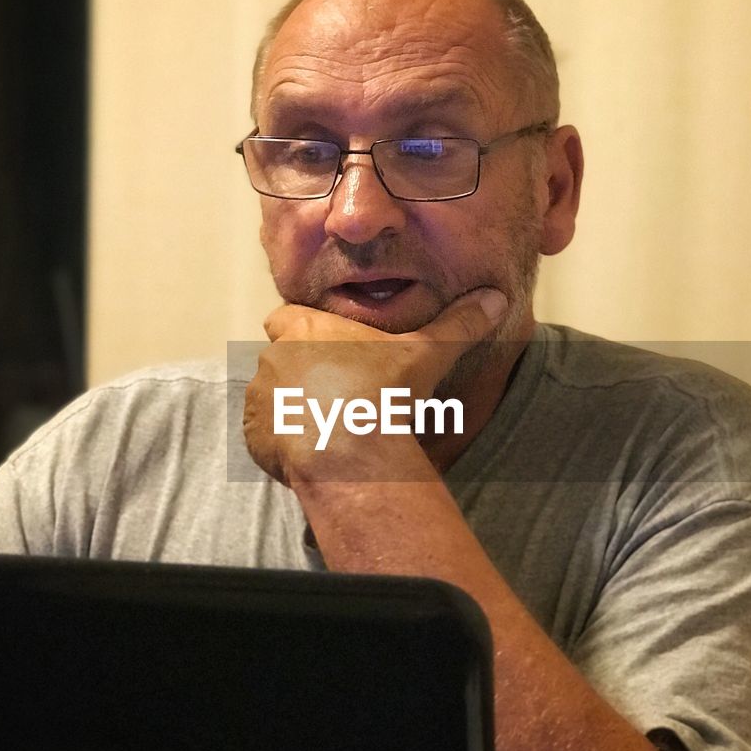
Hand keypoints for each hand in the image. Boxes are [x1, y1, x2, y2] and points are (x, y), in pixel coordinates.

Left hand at [243, 287, 507, 486]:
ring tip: (328, 428)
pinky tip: (316, 452)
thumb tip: (497, 298)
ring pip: (270, 398)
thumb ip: (458, 324)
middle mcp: (271, 360)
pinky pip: (264, 436)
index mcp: (303, 330)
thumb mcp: (427, 353)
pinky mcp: (253, 439)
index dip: (306, 331)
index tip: (331, 348)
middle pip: (279, 359)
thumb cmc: (382, 392)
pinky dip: (283, 443)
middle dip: (302, 373)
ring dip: (291, 409)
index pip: (287, 318)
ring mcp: (259, 401)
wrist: (348, 451)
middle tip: (339, 394)